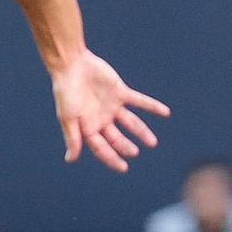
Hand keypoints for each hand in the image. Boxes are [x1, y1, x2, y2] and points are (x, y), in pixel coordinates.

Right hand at [50, 51, 169, 170]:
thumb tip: (70, 160)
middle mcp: (102, 119)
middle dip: (125, 146)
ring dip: (142, 132)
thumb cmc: (66, 91)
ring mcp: (112, 106)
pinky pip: (139, 101)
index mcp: (88, 127)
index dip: (112, 158)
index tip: (124, 167)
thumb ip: (73, 138)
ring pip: (131, 123)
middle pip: (117, 138)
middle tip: (135, 152)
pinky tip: (166, 112)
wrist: (71, 64)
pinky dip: (152, 106)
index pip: (102, 148)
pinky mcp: (120, 92)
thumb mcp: (68, 117)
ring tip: (152, 142)